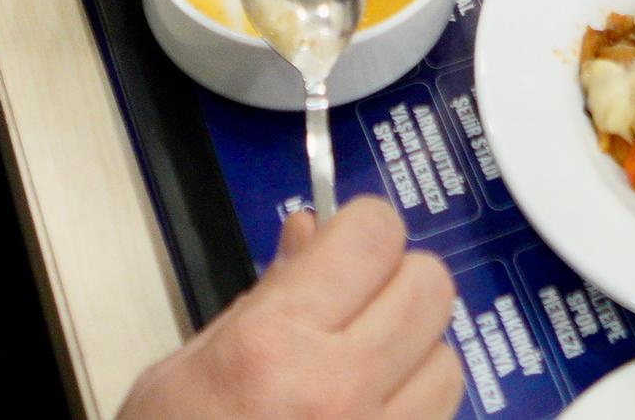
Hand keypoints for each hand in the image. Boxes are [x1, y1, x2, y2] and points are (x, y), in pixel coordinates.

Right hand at [115, 196, 453, 419]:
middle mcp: (338, 392)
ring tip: (362, 381)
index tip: (347, 246)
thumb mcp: (186, 370)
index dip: (363, 232)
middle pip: (430, 288)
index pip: (374, 235)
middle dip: (397, 286)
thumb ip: (262, 298)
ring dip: (415, 362)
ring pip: (448, 363)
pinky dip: (413, 417)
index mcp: (275, 344)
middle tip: (358, 309)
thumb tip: (311, 234)